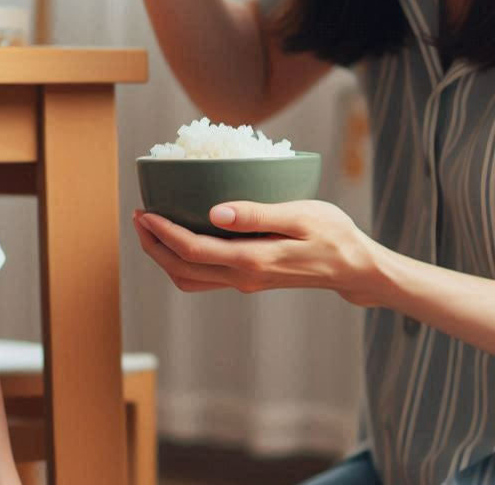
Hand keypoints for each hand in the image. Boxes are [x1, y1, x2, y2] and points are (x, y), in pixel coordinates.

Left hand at [133, 200, 383, 306]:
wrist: (355, 268)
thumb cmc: (333, 235)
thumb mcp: (300, 215)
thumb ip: (256, 214)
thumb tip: (215, 211)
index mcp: (252, 260)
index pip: (192, 250)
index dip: (162, 233)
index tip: (145, 212)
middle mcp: (243, 276)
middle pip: (181, 269)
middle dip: (153, 245)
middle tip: (139, 216)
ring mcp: (244, 281)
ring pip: (189, 279)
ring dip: (163, 255)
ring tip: (151, 227)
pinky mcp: (248, 279)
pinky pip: (203, 278)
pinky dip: (182, 261)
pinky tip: (180, 237)